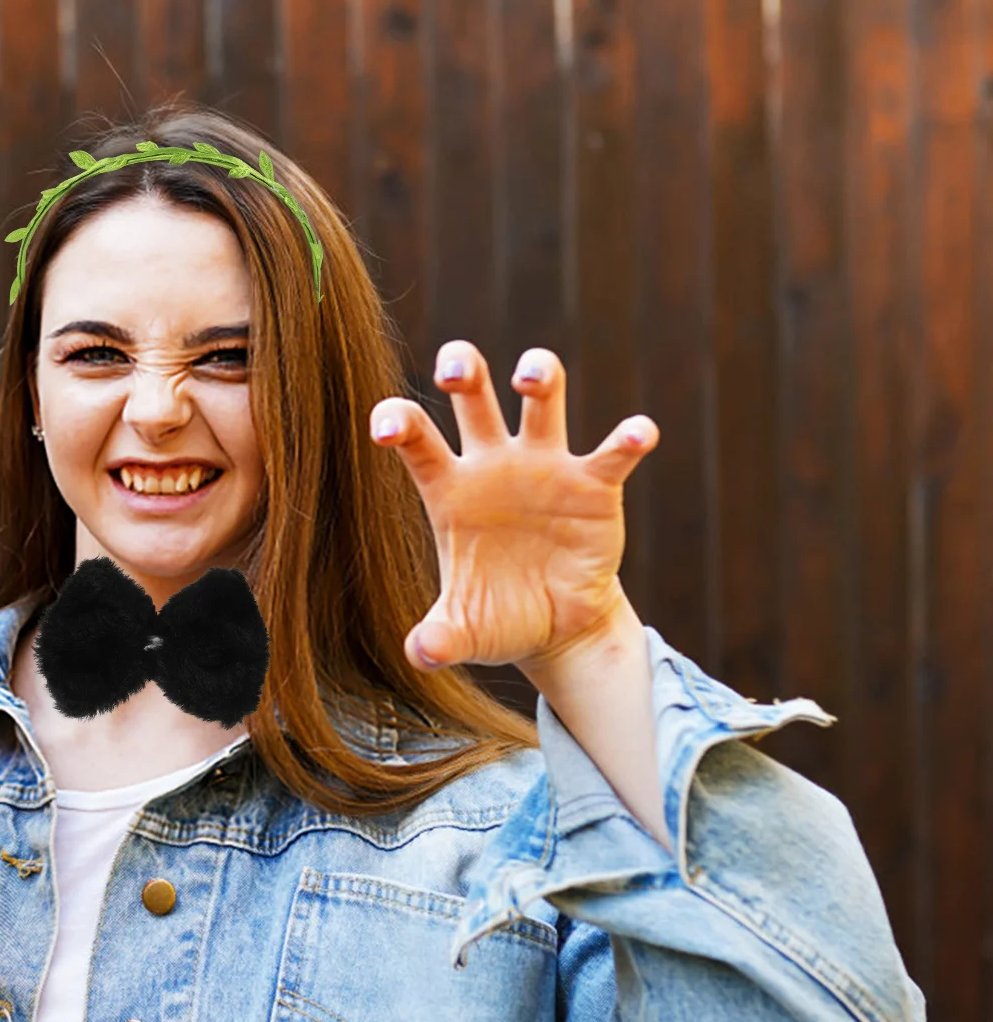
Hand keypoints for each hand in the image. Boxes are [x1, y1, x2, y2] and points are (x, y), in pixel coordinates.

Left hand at [369, 342, 657, 673]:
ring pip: (542, 400)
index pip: (418, 443)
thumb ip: (439, 639)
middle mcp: (493, 466)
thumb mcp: (464, 632)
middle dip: (464, 369)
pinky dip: (628, 439)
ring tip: (530, 378)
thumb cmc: (498, 618)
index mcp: (450, 491)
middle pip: (473, 398)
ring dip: (539, 375)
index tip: (385, 425)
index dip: (399, 423)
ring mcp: (545, 469)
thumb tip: (421, 654)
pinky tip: (636, 434)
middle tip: (456, 367)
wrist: (556, 629)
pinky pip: (611, 453)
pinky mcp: (594, 485)